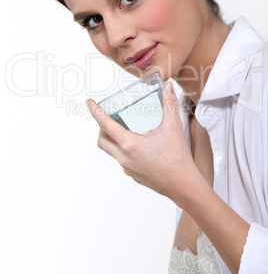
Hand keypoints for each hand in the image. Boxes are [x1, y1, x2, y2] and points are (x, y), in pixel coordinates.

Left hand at [86, 82, 200, 204]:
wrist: (184, 187)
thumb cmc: (178, 159)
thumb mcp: (173, 127)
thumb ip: (169, 104)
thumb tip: (168, 87)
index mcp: (130, 145)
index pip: (105, 124)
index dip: (95, 111)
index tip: (89, 102)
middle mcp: (124, 158)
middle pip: (102, 141)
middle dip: (101, 127)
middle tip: (108, 117)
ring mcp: (128, 169)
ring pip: (112, 151)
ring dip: (114, 139)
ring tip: (126, 129)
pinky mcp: (134, 175)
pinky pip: (123, 160)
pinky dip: (124, 150)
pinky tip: (139, 145)